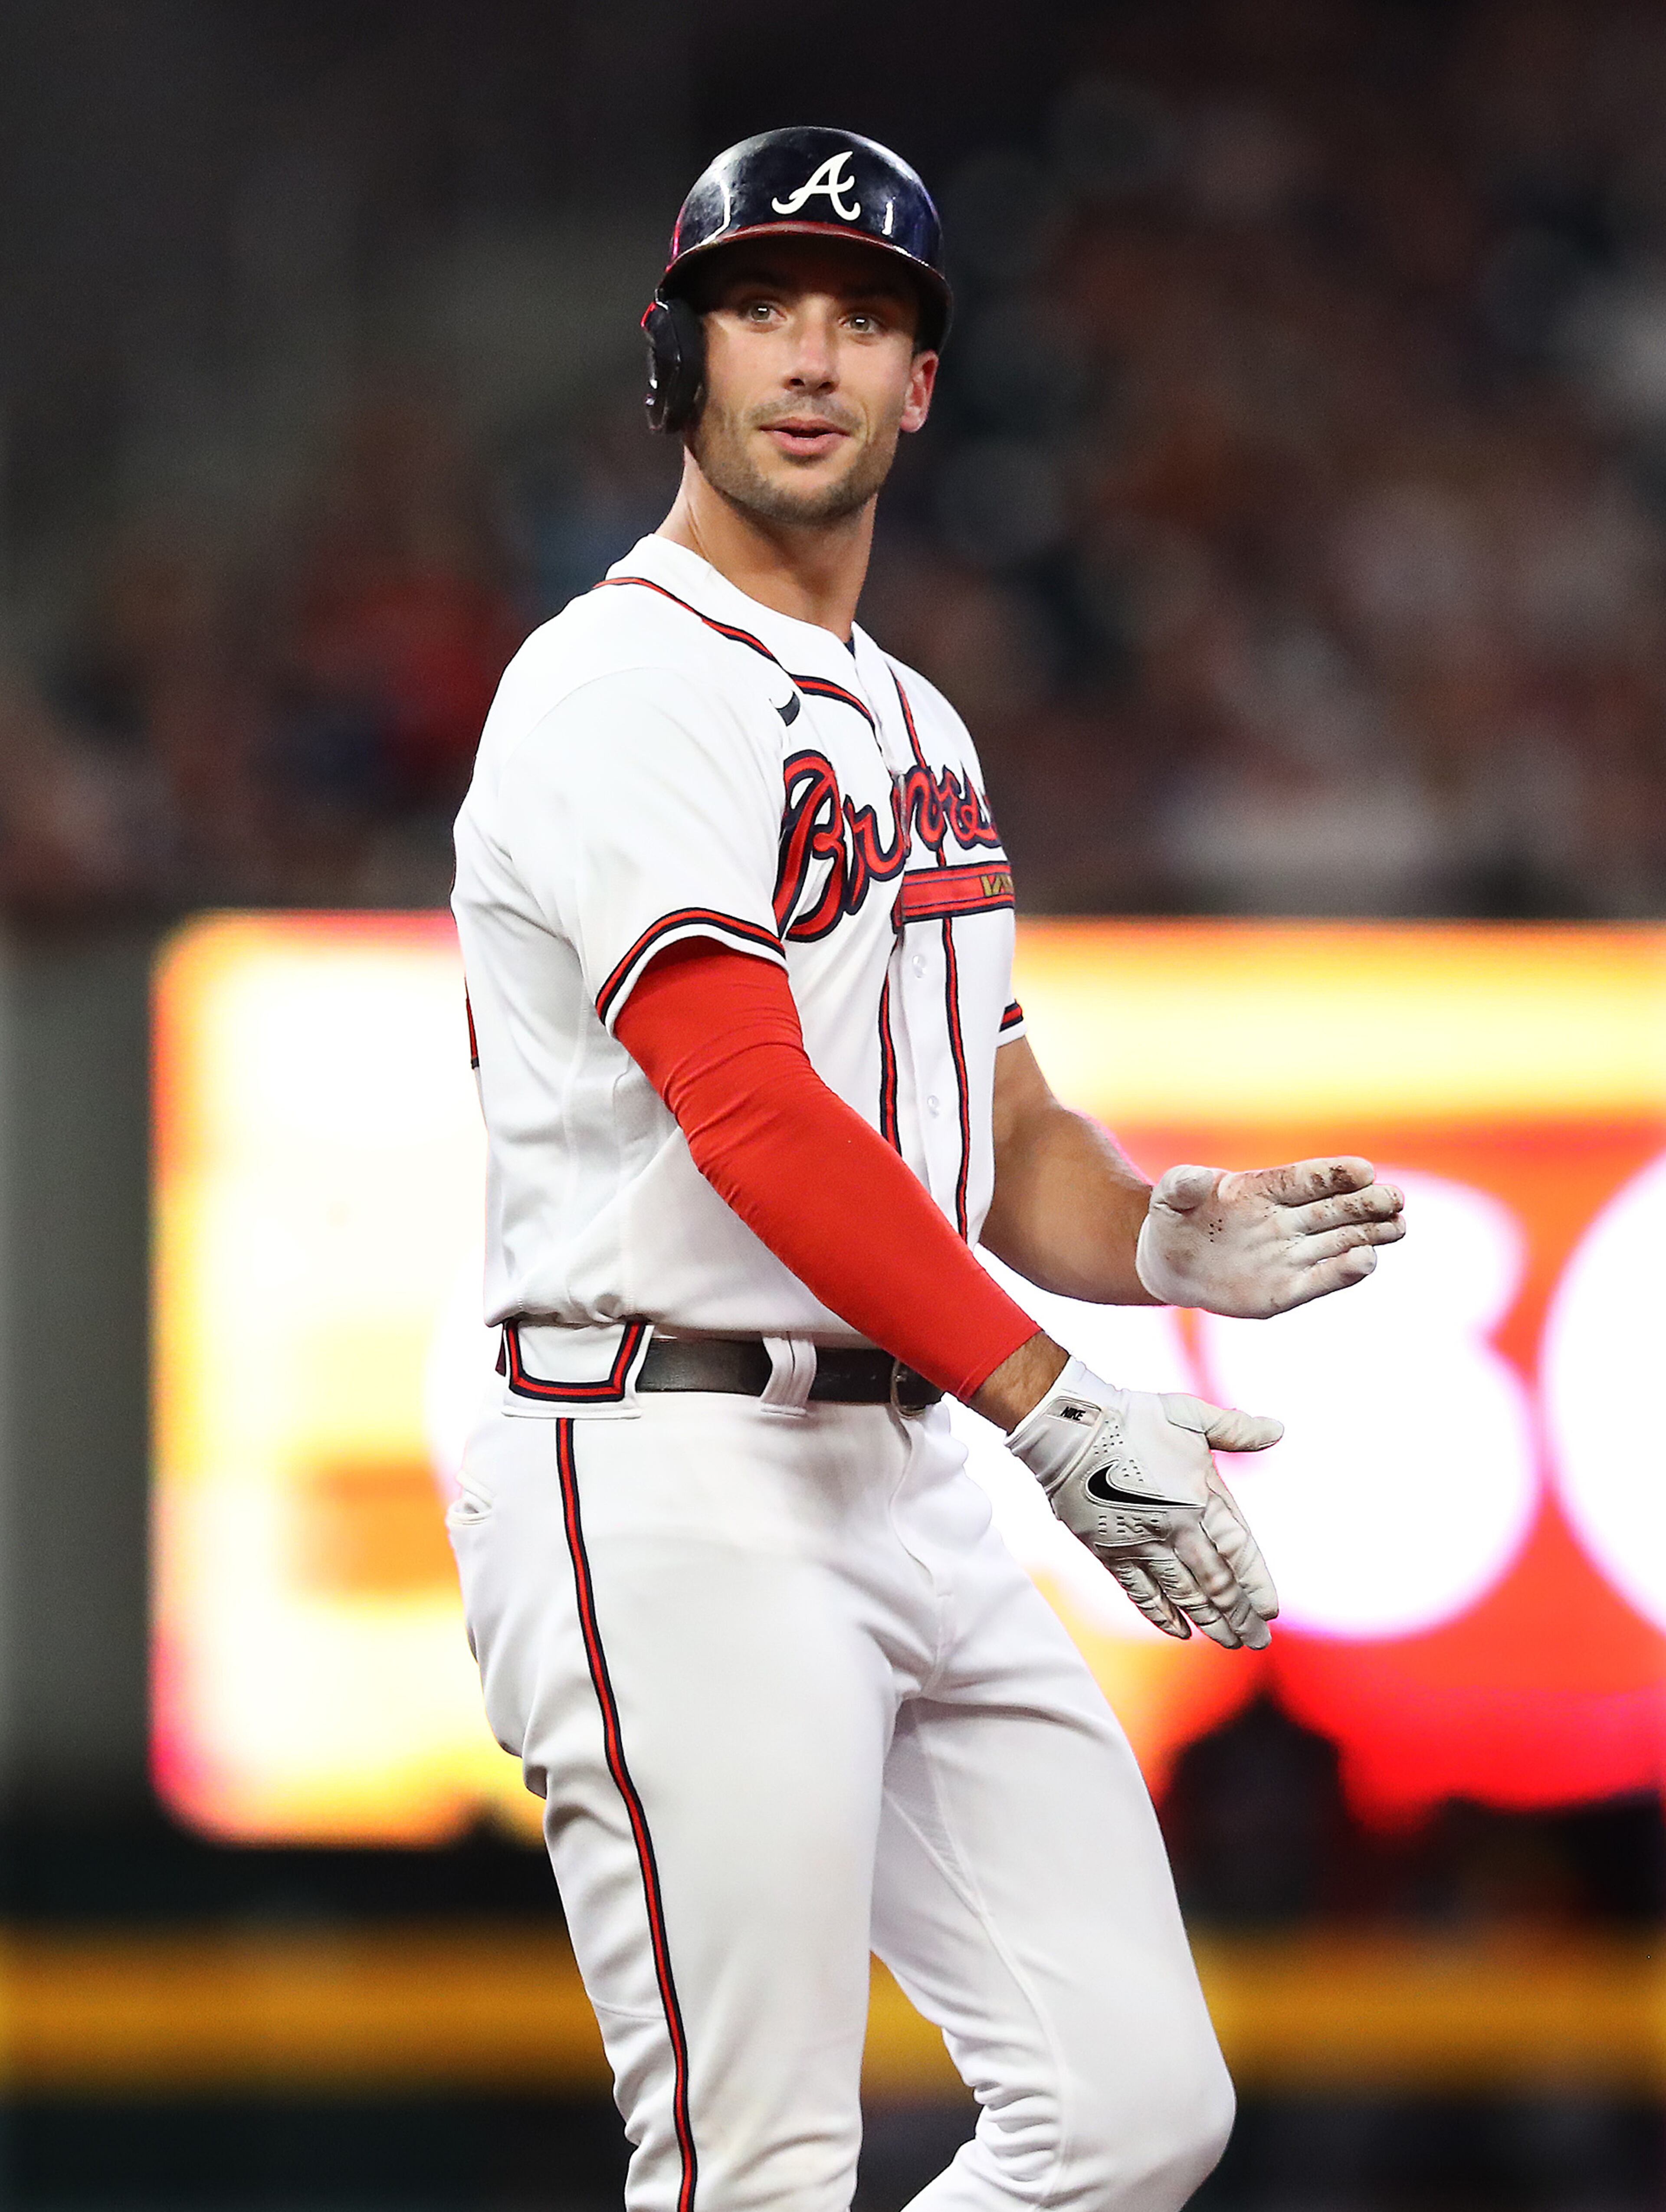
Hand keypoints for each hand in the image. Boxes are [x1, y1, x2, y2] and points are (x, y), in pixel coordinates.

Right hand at [1006, 1357, 1280, 1649]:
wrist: (1072, 1429)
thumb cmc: (1134, 1417)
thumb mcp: (1192, 1415)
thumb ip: (1237, 1430)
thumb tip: (1279, 1429)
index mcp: (1202, 1498)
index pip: (1240, 1552)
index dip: (1257, 1584)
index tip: (1271, 1611)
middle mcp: (1177, 1529)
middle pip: (1216, 1583)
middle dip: (1240, 1615)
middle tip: (1257, 1640)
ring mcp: (1142, 1544)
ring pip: (1183, 1594)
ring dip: (1208, 1621)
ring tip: (1228, 1641)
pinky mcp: (1111, 1551)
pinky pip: (1141, 1593)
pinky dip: (1161, 1615)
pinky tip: (1179, 1632)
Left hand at [1135, 1156, 1404, 1317]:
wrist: (1167, 1263)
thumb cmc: (1174, 1220)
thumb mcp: (1169, 1197)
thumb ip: (1182, 1184)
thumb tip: (1200, 1180)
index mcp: (1263, 1190)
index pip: (1306, 1179)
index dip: (1334, 1174)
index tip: (1365, 1170)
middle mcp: (1286, 1221)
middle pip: (1334, 1209)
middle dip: (1366, 1204)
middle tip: (1396, 1199)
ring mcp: (1289, 1255)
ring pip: (1338, 1242)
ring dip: (1369, 1235)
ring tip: (1398, 1226)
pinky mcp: (1286, 1289)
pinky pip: (1319, 1280)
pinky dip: (1343, 1272)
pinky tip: (1368, 1262)